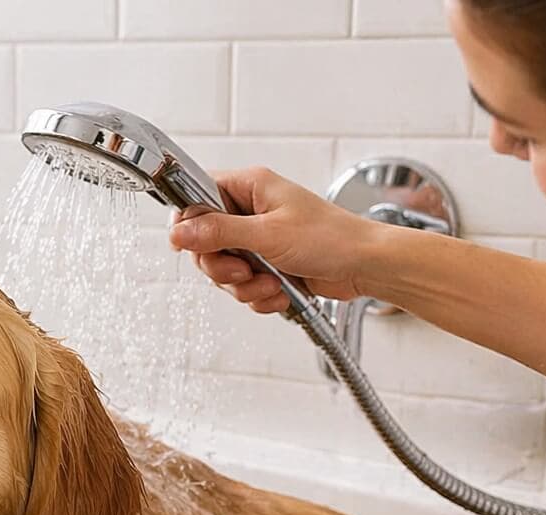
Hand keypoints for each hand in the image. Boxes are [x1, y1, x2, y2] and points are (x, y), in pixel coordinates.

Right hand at [169, 166, 378, 313]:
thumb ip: (219, 232)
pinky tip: (279, 292)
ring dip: (243, 286)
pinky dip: (258, 295)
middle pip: (205, 243)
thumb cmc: (331, 238)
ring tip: (270, 283)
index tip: (192, 247)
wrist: (365, 266)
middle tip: (242, 270)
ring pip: (223, 270)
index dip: (190, 225)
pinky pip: (242, 285)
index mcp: (249, 187)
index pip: (197, 198)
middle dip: (222, 267)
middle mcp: (249, 211)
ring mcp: (257, 240)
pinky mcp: (265, 265)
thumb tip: (180, 231)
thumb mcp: (268, 234)